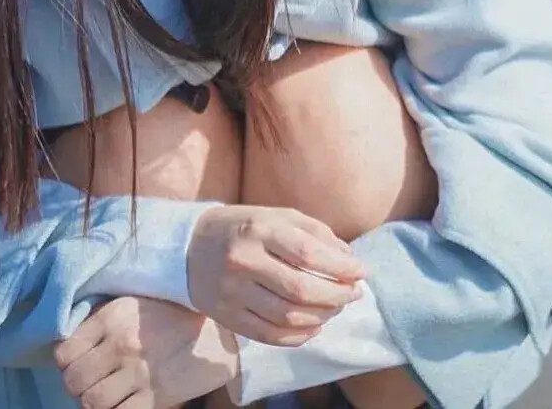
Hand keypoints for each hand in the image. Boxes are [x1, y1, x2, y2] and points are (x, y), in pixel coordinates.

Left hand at [53, 294, 238, 408]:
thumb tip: (69, 343)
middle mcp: (121, 344)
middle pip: (74, 381)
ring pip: (92, 403)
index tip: (76, 362)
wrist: (213, 330)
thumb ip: (99, 322)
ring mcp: (138, 372)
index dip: (66, 362)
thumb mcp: (130, 304)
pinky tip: (121, 402)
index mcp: (111, 318)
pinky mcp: (155, 396)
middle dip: (76, 386)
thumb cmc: (168, 313)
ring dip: (93, 402)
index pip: (64, 353)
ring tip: (103, 393)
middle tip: (88, 381)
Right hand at [187, 204, 368, 345]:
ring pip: (288, 317)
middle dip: (336, 296)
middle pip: (301, 290)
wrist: (188, 247)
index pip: (308, 253)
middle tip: (353, 294)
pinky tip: (314, 326)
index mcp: (259, 228)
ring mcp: (232, 292)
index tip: (363, 272)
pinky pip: (270, 335)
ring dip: (322, 317)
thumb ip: (315, 233)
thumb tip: (350, 261)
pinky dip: (299, 336)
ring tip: (336, 308)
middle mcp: (243, 261)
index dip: (341, 267)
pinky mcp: (227, 317)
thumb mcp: (277, 216)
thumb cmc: (244, 227)